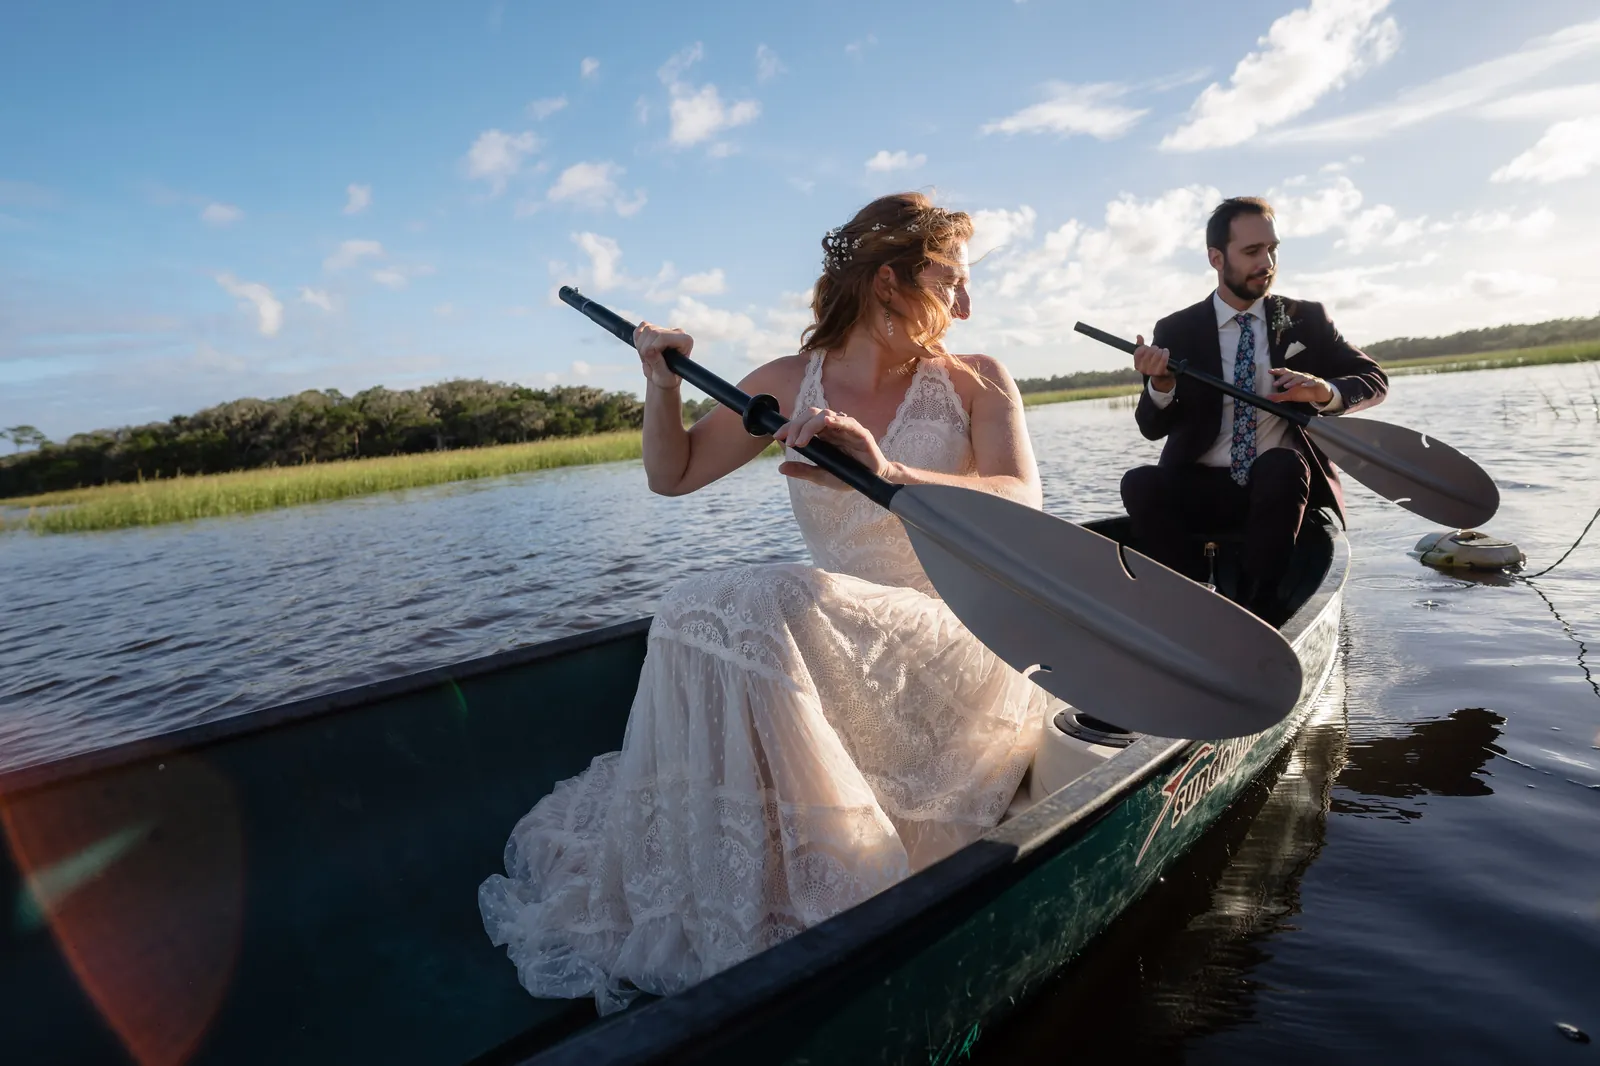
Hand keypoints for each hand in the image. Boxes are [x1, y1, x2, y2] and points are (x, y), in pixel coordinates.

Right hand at [634, 320, 691, 388]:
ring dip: (641, 347)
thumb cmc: (668, 378)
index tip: (650, 360)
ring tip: (648, 359)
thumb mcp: (664, 378)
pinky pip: (639, 330)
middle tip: (649, 362)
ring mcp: (665, 329)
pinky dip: (637, 342)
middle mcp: (677, 332)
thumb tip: (648, 350)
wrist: (662, 377)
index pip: (663, 337)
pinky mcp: (654, 328)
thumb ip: (658, 364)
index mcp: (685, 341)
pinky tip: (644, 352)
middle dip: (645, 349)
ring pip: (645, 329)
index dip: (651, 347)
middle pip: (653, 332)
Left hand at [772, 407, 892, 489]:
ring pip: (825, 415)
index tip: (777, 436)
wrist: (871, 483)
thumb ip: (803, 471)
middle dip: (796, 426)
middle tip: (789, 442)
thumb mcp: (822, 476)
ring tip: (801, 441)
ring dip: (809, 426)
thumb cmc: (848, 475)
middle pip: (811, 415)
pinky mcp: (861, 434)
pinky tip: (827, 422)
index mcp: (823, 434)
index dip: (789, 426)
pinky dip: (837, 420)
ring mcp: (847, 429)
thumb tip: (781, 467)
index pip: (803, 422)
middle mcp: (833, 428)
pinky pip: (848, 423)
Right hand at [1133, 334, 1173, 391]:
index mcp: (1137, 365)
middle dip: (1154, 348)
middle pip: (1149, 352)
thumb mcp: (1145, 356)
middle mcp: (1143, 369)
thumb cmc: (1153, 364)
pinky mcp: (1160, 372)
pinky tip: (1166, 352)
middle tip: (1157, 349)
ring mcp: (1151, 371)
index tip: (1148, 347)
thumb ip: (1140, 346)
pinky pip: (1163, 359)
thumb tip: (1139, 336)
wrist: (1161, 377)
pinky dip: (1165, 354)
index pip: (1138, 352)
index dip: (1144, 347)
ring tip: (1162, 351)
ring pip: (1157, 354)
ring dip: (1161, 350)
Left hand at [1268, 367, 1333, 404]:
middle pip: (1291, 374)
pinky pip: (1312, 382)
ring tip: (1286, 386)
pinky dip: (1308, 383)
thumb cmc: (1304, 392)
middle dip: (1283, 378)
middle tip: (1275, 384)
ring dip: (1293, 381)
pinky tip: (1303, 386)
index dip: (1277, 371)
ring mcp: (1309, 378)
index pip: (1285, 372)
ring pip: (1301, 377)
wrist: (1320, 394)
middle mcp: (1301, 376)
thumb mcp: (1290, 395)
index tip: (1269, 371)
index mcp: (1294, 378)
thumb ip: (1279, 396)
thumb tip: (1267, 397)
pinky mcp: (1317, 383)